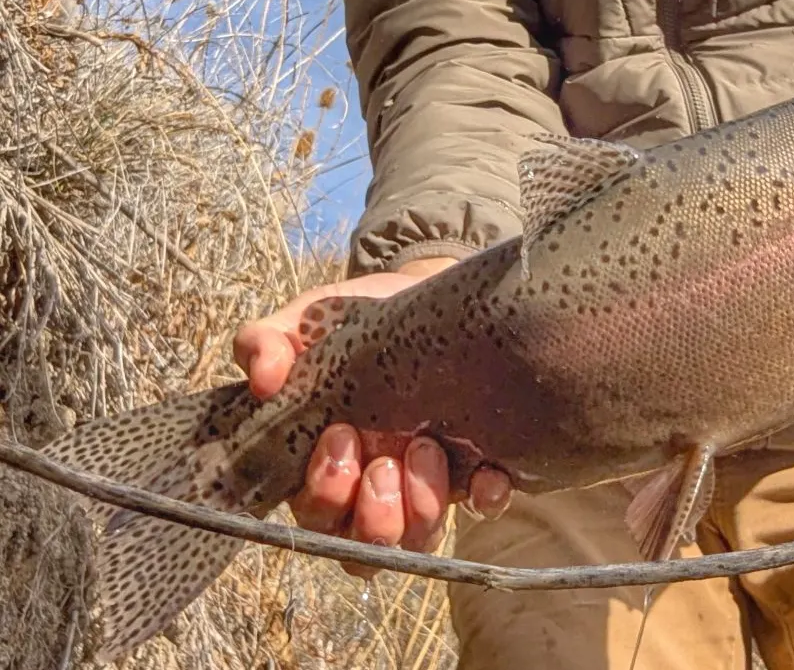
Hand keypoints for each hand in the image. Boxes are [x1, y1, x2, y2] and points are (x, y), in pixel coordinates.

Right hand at [233, 257, 511, 576]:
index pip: (316, 517)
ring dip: (421, 509)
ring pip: (418, 538)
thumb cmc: (354, 317)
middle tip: (383, 462)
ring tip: (425, 450)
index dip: (324, 494)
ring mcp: (427, 480)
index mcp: (326, 462)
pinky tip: (488, 474)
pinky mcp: (477, 464)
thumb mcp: (308, 320)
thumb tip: (262, 379)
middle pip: (364, 548)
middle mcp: (374, 484)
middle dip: (373, 516)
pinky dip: (487, 497)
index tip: (338, 436)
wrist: (421, 288)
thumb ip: (269, 343)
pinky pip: (485, 503)